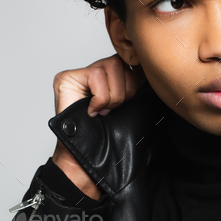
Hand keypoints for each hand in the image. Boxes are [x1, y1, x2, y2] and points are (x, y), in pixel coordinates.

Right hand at [52, 54, 145, 197]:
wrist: (92, 158)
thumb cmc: (111, 138)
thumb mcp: (134, 107)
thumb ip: (140, 85)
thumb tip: (154, 70)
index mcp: (111, 78)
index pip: (131, 63)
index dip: (136, 82)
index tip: (130, 103)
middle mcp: (95, 73)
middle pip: (122, 62)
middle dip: (126, 90)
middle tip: (115, 111)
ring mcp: (79, 74)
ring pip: (110, 66)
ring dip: (114, 96)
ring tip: (104, 112)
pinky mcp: (66, 78)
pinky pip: (95, 75)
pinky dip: (100, 98)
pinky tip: (92, 112)